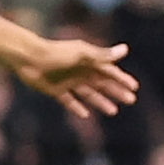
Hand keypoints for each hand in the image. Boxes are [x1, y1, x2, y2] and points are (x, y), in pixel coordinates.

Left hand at [15, 39, 137, 121]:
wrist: (29, 59)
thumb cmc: (56, 53)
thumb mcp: (82, 54)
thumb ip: (102, 55)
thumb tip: (125, 50)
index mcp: (88, 61)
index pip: (110, 71)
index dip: (122, 79)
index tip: (134, 87)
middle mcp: (80, 72)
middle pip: (102, 84)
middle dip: (116, 92)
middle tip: (130, 101)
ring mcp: (69, 82)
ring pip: (89, 94)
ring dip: (101, 102)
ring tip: (113, 111)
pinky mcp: (56, 91)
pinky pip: (69, 101)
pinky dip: (77, 107)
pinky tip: (86, 115)